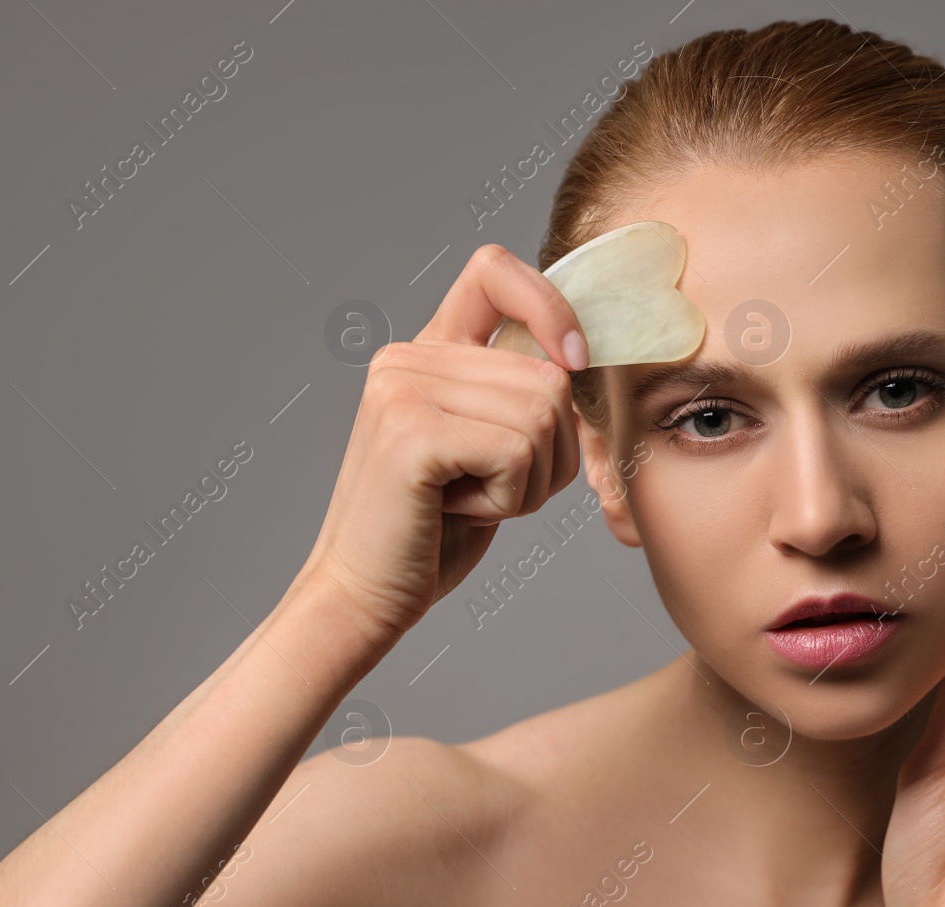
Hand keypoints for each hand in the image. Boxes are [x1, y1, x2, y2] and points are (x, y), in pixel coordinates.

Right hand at [296, 244, 588, 641]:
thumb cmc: (431, 533)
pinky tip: (457, 511)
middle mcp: (407, 358)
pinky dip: (509, 498)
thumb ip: (520, 397)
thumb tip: (581, 360)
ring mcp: (404, 389)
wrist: (363, 596)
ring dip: (530, 480)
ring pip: (544, 414)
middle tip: (491, 488)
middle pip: (549, 374)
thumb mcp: (486, 449)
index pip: (495, 272)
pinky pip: (518, 450)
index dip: (549, 306)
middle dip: (551, 452)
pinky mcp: (411, 430)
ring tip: (470, 499)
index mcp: (425, 353)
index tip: (572, 359)